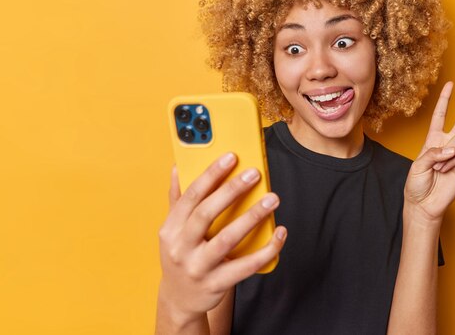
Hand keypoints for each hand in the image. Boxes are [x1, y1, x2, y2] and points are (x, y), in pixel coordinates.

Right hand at [157, 153, 286, 324]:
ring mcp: (197, 267)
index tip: (231, 157)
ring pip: (227, 239)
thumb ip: (177, 199)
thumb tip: (177, 166)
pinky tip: (280, 234)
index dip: (211, 174)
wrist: (179, 300)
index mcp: (170, 228)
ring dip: (252, 217)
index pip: (191, 196)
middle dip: (231, 191)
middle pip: (206, 214)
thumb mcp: (172, 229)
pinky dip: (265, 250)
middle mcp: (180, 248)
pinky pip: (245, 266)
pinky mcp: (216, 284)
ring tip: (272, 199)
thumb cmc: (181, 255)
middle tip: (254, 173)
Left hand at [404, 81, 454, 221]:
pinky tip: (446, 172)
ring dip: (447, 154)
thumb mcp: (417, 165)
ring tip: (439, 168)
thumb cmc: (416, 185)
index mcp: (433, 140)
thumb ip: (433, 153)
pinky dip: (452, 163)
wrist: (424, 205)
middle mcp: (447, 144)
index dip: (445, 100)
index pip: (440, 115)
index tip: (451, 84)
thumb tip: (453, 149)